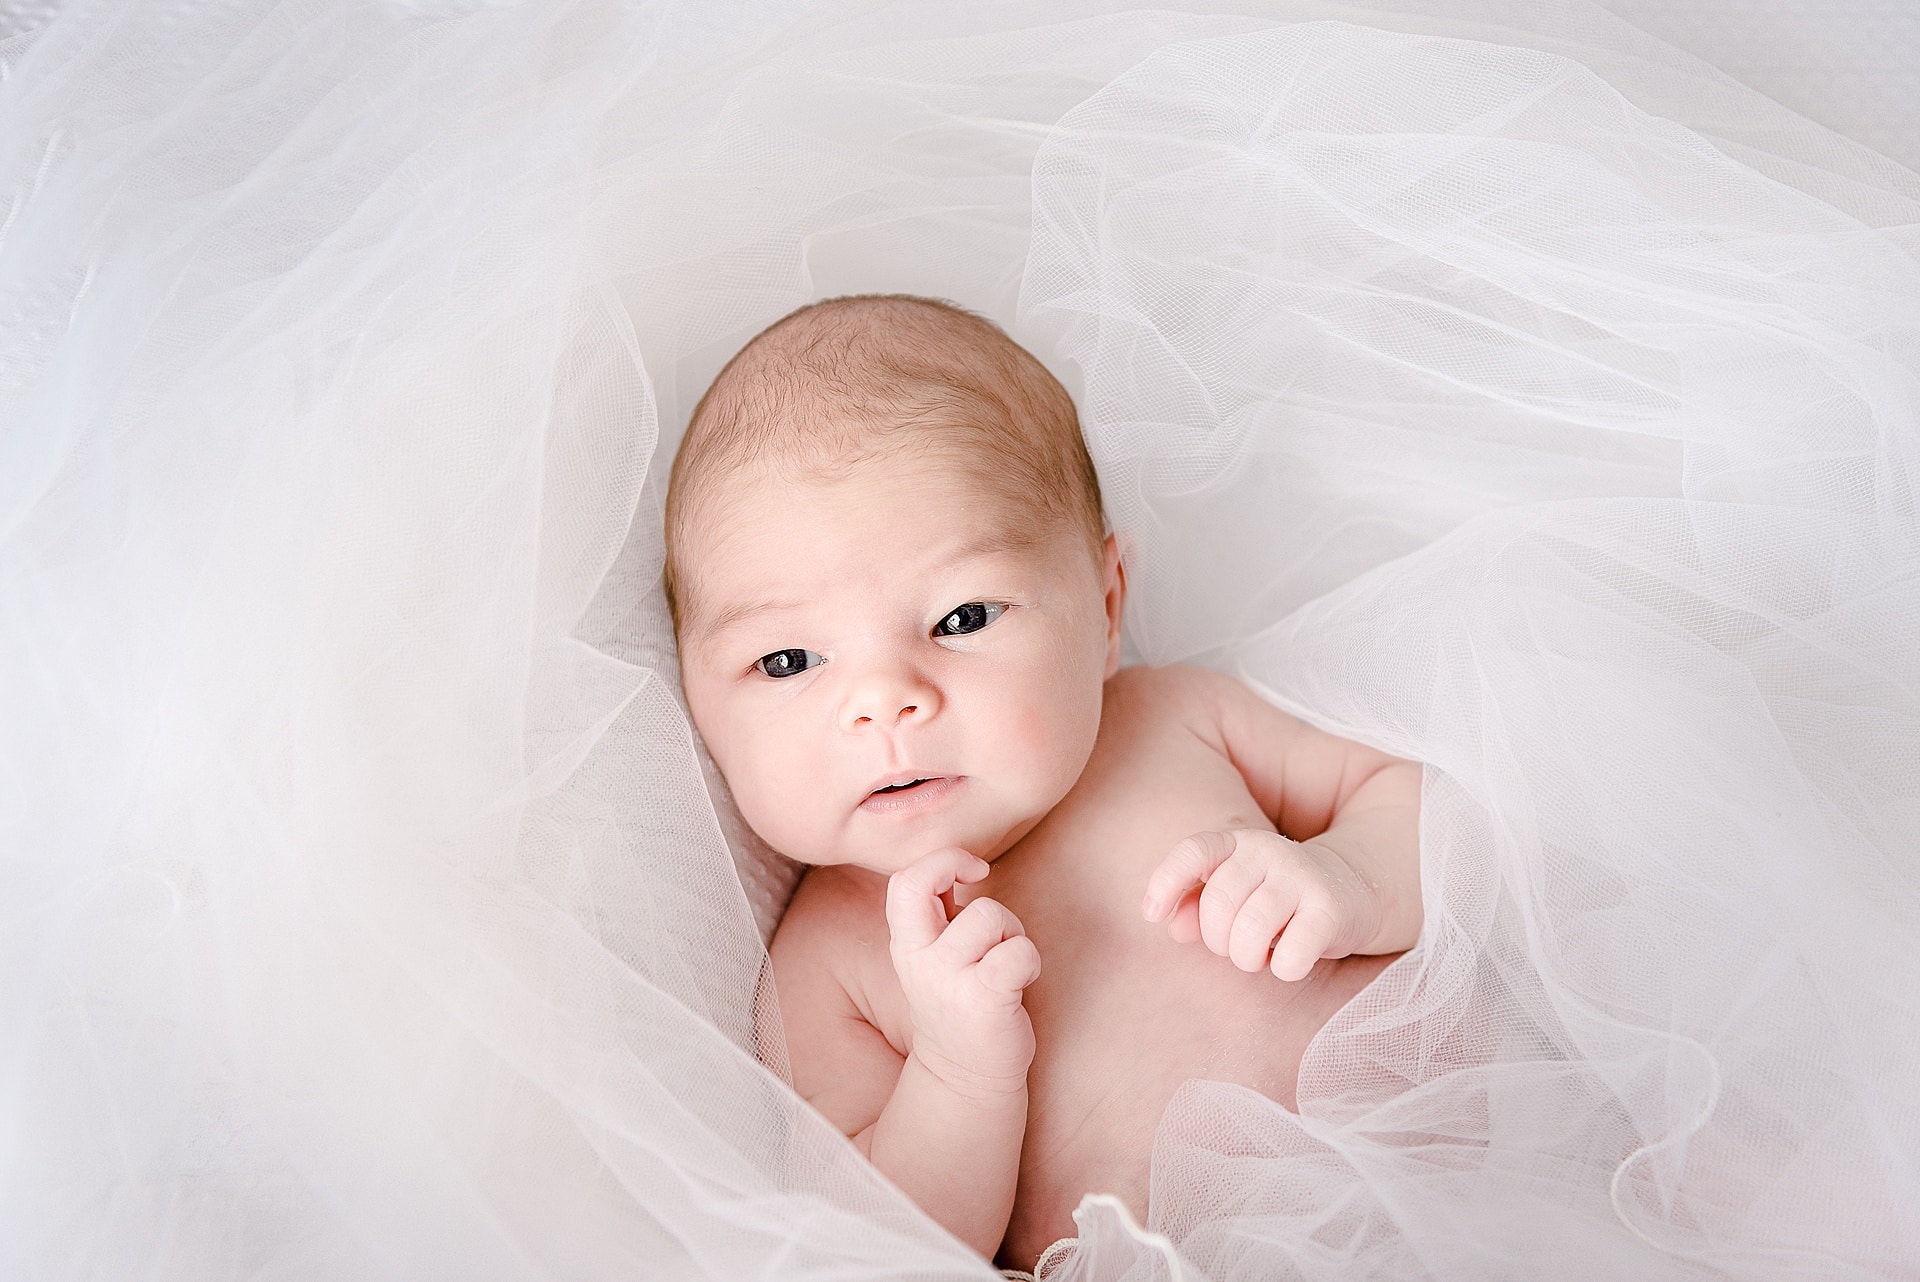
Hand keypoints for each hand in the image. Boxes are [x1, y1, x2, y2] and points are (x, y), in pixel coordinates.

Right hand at [886, 848, 1041, 1098]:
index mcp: (908, 944)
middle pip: (922, 883)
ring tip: (1006, 959)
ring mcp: (948, 981)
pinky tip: (1021, 980)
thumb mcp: (937, 955)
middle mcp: (919, 960)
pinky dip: (1028, 958)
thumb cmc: (962, 1001)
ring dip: (1011, 930)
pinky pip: (1017, 952)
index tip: (971, 873)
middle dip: (957, 864)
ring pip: (988, 914)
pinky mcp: (984, 1000)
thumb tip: (958, 864)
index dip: (941, 860)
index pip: (903, 880)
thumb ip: (940, 913)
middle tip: (981, 880)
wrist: (965, 1076)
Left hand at [1140, 829, 1380, 980]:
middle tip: (1237, 946)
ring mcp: (1301, 876)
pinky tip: (1292, 958)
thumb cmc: (1275, 899)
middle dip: (1218, 940)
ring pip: (1249, 931)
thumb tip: (1173, 926)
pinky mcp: (1330, 908)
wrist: (1350, 890)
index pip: (1193, 852)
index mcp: (1236, 843)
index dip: (1166, 882)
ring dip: (1248, 958)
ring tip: (1261, 953)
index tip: (1151, 915)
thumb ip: (1195, 906)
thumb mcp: (1234, 895)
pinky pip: (1291, 955)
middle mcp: (1268, 851)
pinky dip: (1284, 968)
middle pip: (1218, 904)